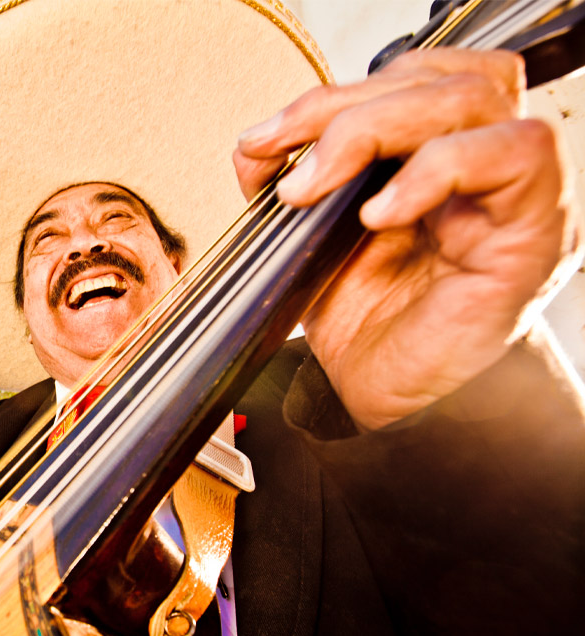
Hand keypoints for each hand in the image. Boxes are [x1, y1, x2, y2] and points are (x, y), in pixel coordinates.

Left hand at [234, 49, 577, 429]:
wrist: (389, 402)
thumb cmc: (366, 326)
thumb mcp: (312, 240)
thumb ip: (295, 183)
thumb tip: (257, 147)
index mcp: (434, 154)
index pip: (404, 78)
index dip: (331, 93)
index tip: (265, 139)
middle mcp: (483, 161)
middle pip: (435, 76)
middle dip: (339, 107)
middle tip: (281, 154)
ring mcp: (514, 190)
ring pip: (472, 96)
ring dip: (375, 127)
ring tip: (316, 186)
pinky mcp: (535, 226)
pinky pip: (512, 153)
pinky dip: (434, 170)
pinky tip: (378, 214)